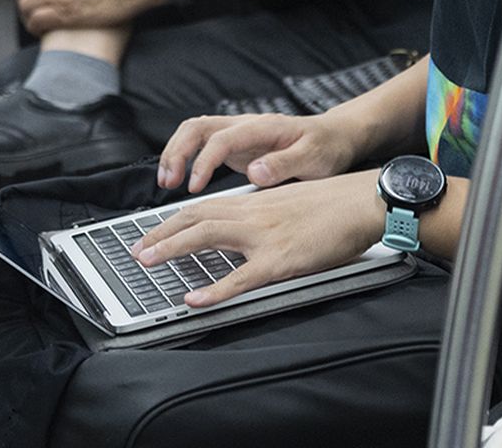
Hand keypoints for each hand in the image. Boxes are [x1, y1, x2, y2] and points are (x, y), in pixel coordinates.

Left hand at [129, 173, 384, 307]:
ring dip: (171, 247)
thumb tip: (245, 229)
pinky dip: (214, 289)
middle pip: (194, 217)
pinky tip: (194, 298)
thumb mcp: (290, 204)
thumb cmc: (335, 207)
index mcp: (255, 203)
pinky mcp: (280, 260)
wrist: (364, 202)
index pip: (203, 207)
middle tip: (138, 249)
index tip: (153, 231)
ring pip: (205, 236)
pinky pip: (240, 278)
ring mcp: (264, 236)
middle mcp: (252, 214)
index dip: (174, 219)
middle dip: (160, 233)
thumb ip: (264, 215)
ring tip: (146, 261)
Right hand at [156, 111, 360, 192]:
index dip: (203, 161)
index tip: (194, 186)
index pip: (221, 138)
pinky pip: (201, 147)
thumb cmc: (327, 148)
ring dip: (175, 154)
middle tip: (168, 182)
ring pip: (194, 133)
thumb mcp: (315, 159)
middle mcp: (245, 126)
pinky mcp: (236, 147)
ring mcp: (238, 135)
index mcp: (262, 128)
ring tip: (166, 182)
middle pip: (197, 127)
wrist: (336, 137)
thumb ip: (286, 165)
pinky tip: (180, 181)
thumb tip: (255, 172)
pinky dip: (185, 160)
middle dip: (176, 152)